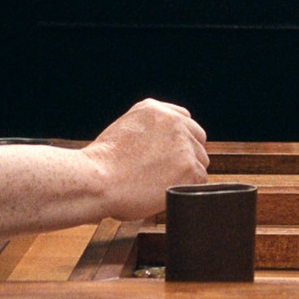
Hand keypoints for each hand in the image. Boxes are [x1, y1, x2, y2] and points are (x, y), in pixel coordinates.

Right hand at [81, 98, 208, 219]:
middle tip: (165, 172)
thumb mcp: (123, 129)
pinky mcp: (189, 167)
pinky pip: (201, 180)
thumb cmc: (102, 164)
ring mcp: (183, 144)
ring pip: (200, 160)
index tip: (169, 154)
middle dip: (186, 155)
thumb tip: (164, 144)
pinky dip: (187, 188)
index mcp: (154, 108)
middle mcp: (173, 121)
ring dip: (187, 172)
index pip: (184, 120)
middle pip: (197, 139)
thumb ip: (148, 129)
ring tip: (160, 182)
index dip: (178, 141)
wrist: (98, 180)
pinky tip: (166, 190)